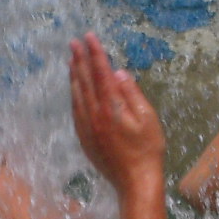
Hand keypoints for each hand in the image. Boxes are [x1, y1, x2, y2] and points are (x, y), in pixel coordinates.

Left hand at [70, 35, 166, 195]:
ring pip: (77, 94)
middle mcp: (94, 115)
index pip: (101, 73)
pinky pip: (75, 109)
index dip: (95, 53)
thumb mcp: (147, 118)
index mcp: (111, 107)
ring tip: (71, 59)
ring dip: (74, 74)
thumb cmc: (147, 150)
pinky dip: (74, 93)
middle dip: (80, 59)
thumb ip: (131, 93)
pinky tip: (74, 87)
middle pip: (85, 81)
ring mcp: (87, 127)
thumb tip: (117, 72)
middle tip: (74, 42)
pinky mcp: (84, 137)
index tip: (90, 37)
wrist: (134, 181)